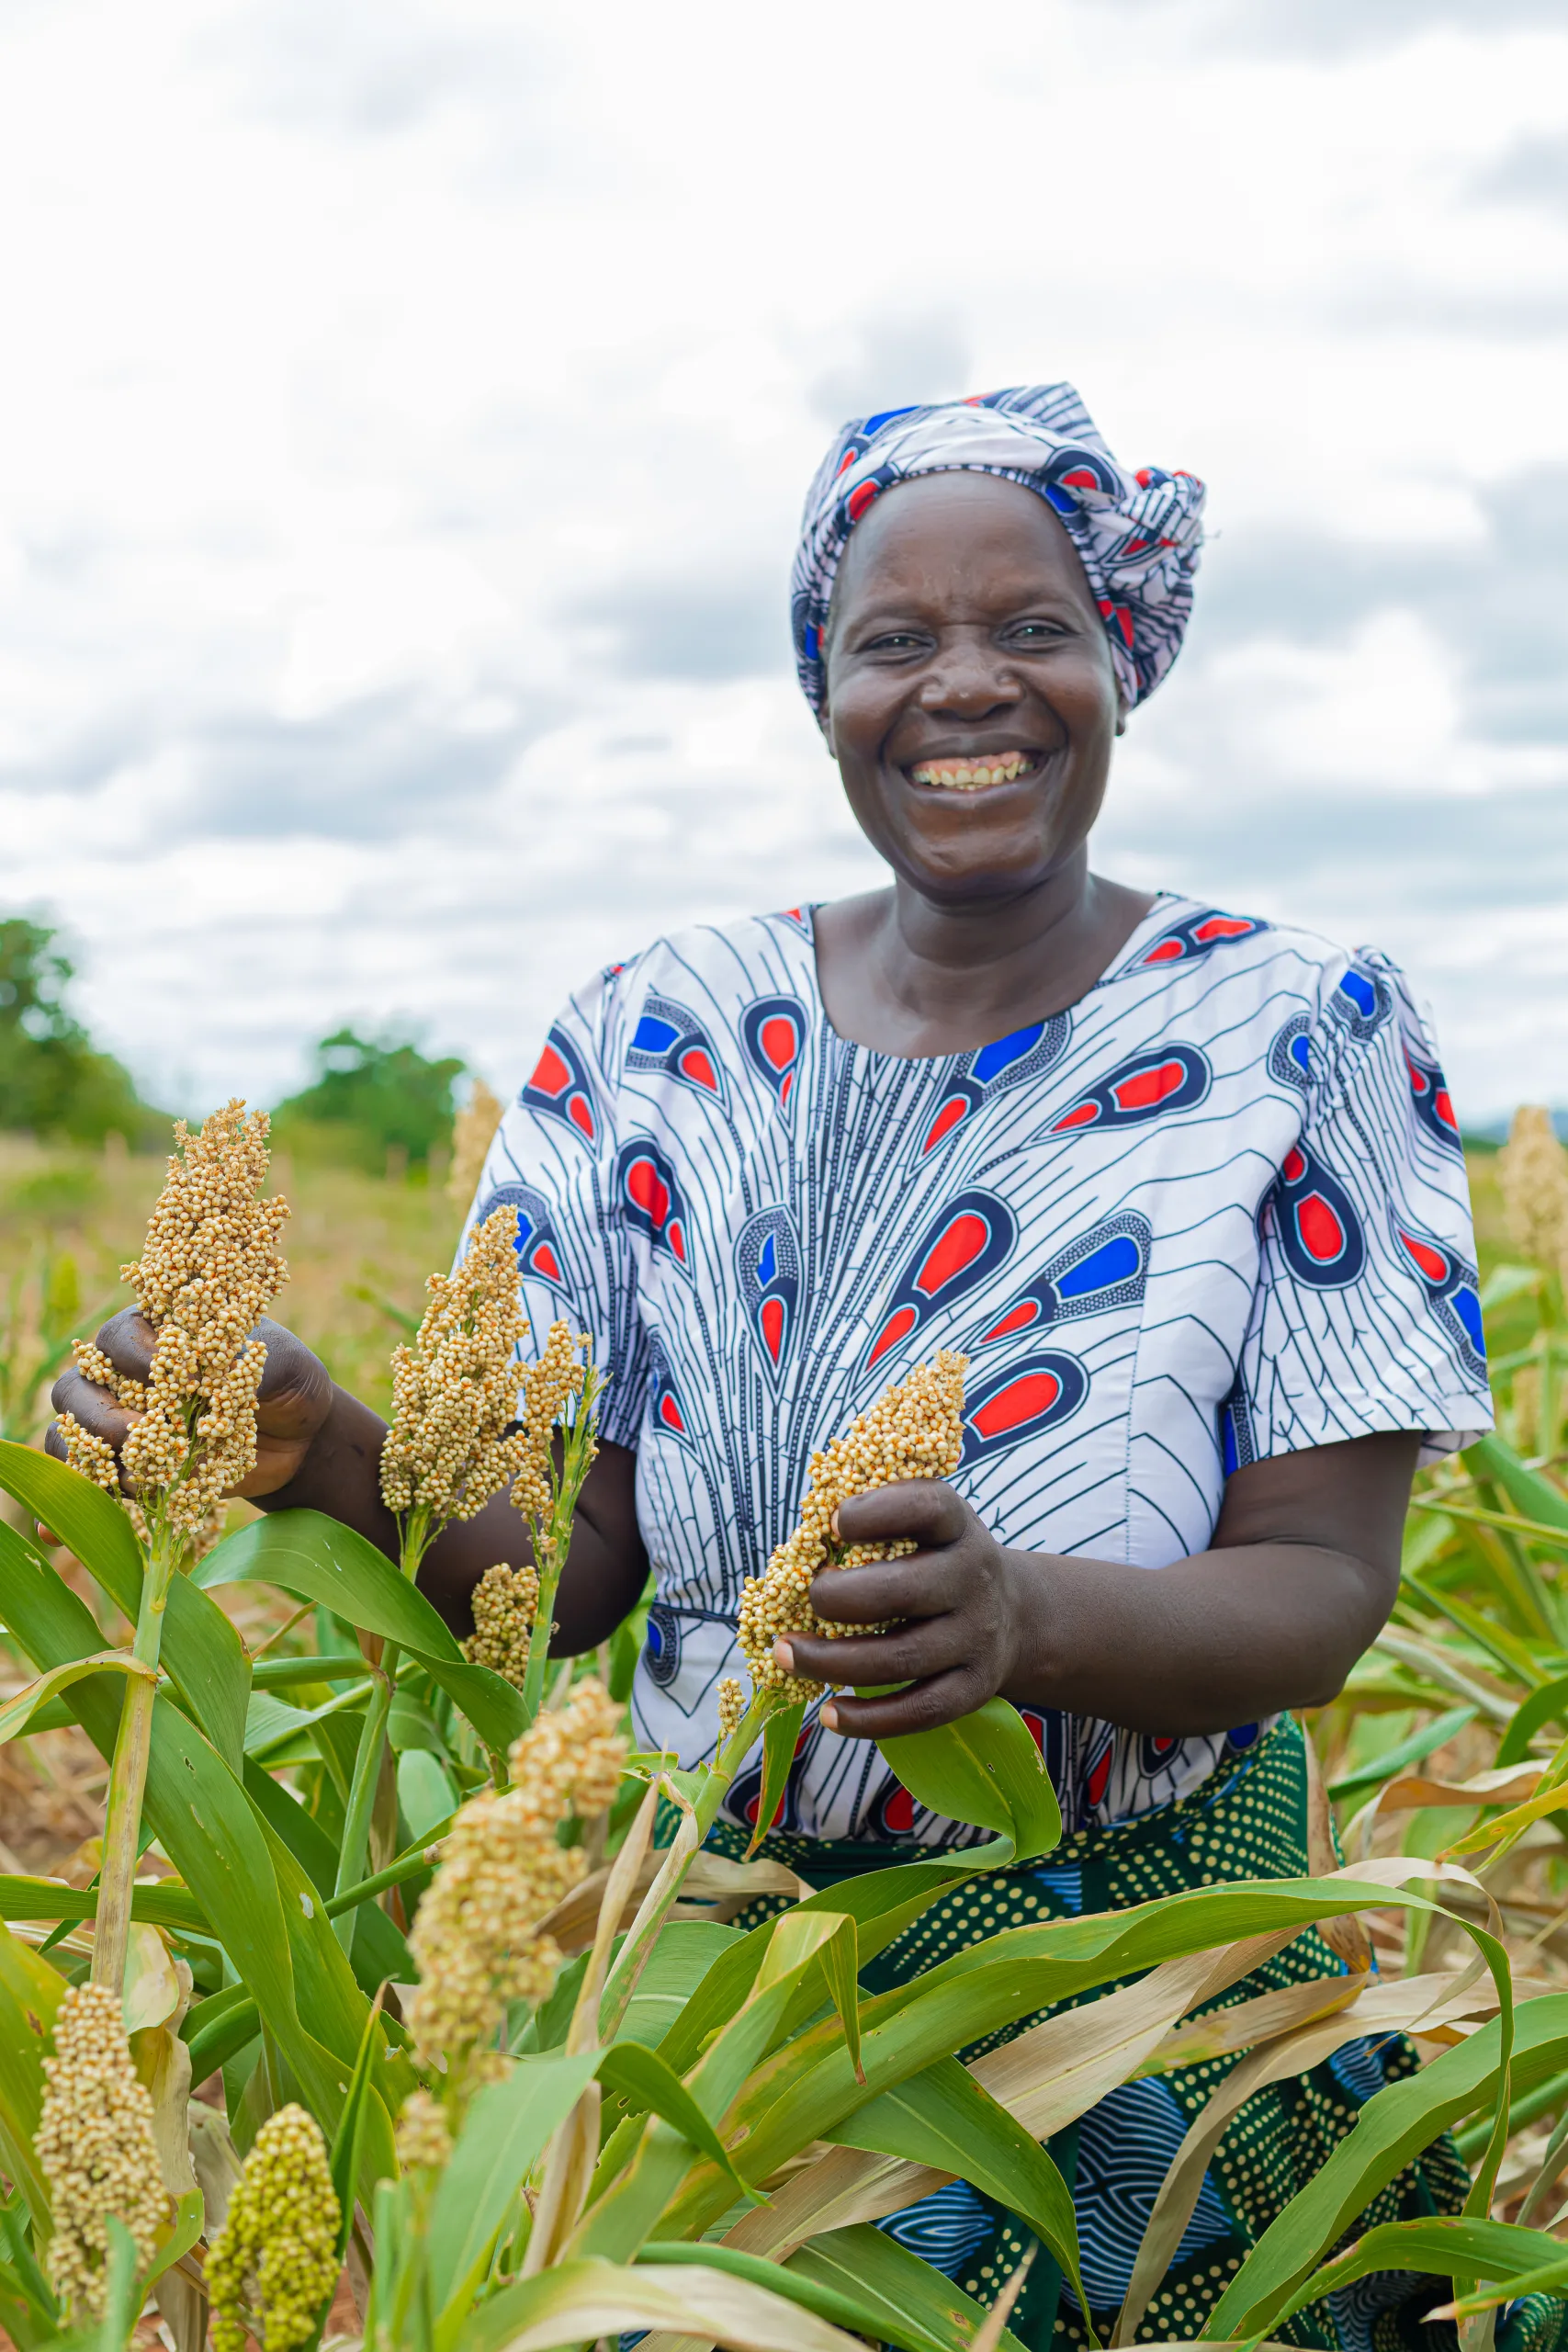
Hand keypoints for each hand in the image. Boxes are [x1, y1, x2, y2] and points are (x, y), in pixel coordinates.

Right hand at [47, 1309, 336, 1498]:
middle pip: (78, 1386)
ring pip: (72, 1431)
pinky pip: (83, 1473)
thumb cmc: (287, 1386)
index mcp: (160, 1330)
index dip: (139, 1357)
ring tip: (142, 1474)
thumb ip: (244, 1365)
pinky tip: (94, 1514)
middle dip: (106, 1415)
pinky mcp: (126, 1463)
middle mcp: (125, 1372)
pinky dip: (83, 1490)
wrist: (297, 1440)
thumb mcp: (284, 1368)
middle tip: (148, 1432)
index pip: (122, 1336)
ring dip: (95, 1455)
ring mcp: (119, 1419)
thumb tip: (198, 1378)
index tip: (180, 1379)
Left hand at [774, 1479, 1030, 1738]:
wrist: (1015, 1615)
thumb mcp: (927, 1527)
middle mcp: (973, 1578)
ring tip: (787, 1655)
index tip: (834, 1523)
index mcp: (957, 1527)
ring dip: (832, 1662)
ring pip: (900, 1658)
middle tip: (805, 1599)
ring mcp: (976, 1637)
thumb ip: (877, 1524)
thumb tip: (799, 1547)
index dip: (877, 1513)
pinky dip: (869, 1719)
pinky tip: (829, 1714)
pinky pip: (919, 1711)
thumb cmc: (940, 1562)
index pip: (927, 1508)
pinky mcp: (973, 1688)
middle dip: (838, 1598)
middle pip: (904, 1591)